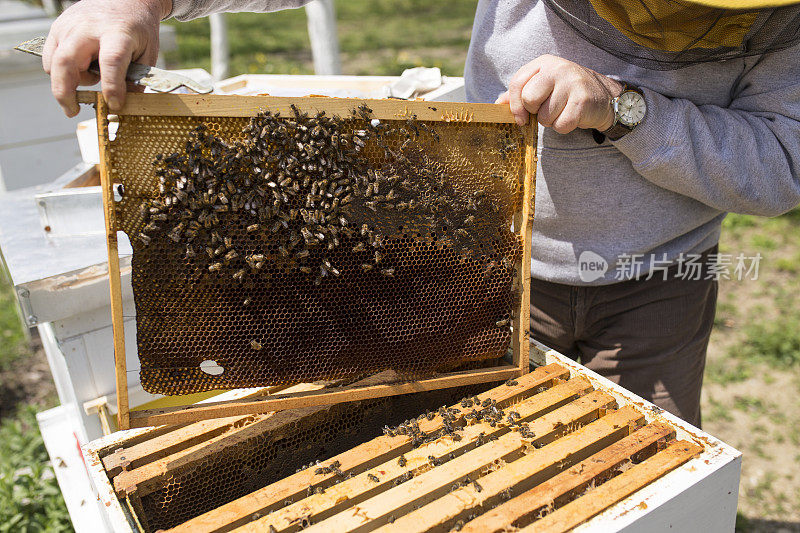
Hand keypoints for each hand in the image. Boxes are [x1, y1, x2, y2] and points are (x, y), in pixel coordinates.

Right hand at [42, 0, 171, 116]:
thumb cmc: (137, 28)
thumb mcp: (147, 52)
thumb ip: (136, 80)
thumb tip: (124, 107)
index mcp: (117, 33)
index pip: (111, 61)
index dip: (112, 87)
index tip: (114, 105)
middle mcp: (88, 28)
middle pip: (67, 62)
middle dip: (65, 92)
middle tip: (73, 111)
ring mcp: (69, 26)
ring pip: (53, 62)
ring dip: (66, 82)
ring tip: (91, 79)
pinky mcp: (58, 28)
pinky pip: (50, 57)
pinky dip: (60, 71)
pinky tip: (80, 69)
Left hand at [496, 54, 623, 132]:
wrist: (602, 96)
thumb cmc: (565, 92)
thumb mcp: (542, 85)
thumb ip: (519, 93)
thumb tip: (497, 104)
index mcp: (544, 63)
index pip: (517, 83)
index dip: (514, 104)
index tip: (520, 117)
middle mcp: (558, 68)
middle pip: (529, 99)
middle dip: (535, 112)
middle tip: (547, 108)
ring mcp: (572, 83)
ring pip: (545, 116)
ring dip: (551, 121)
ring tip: (562, 110)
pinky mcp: (583, 101)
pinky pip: (561, 125)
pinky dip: (564, 127)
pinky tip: (572, 116)